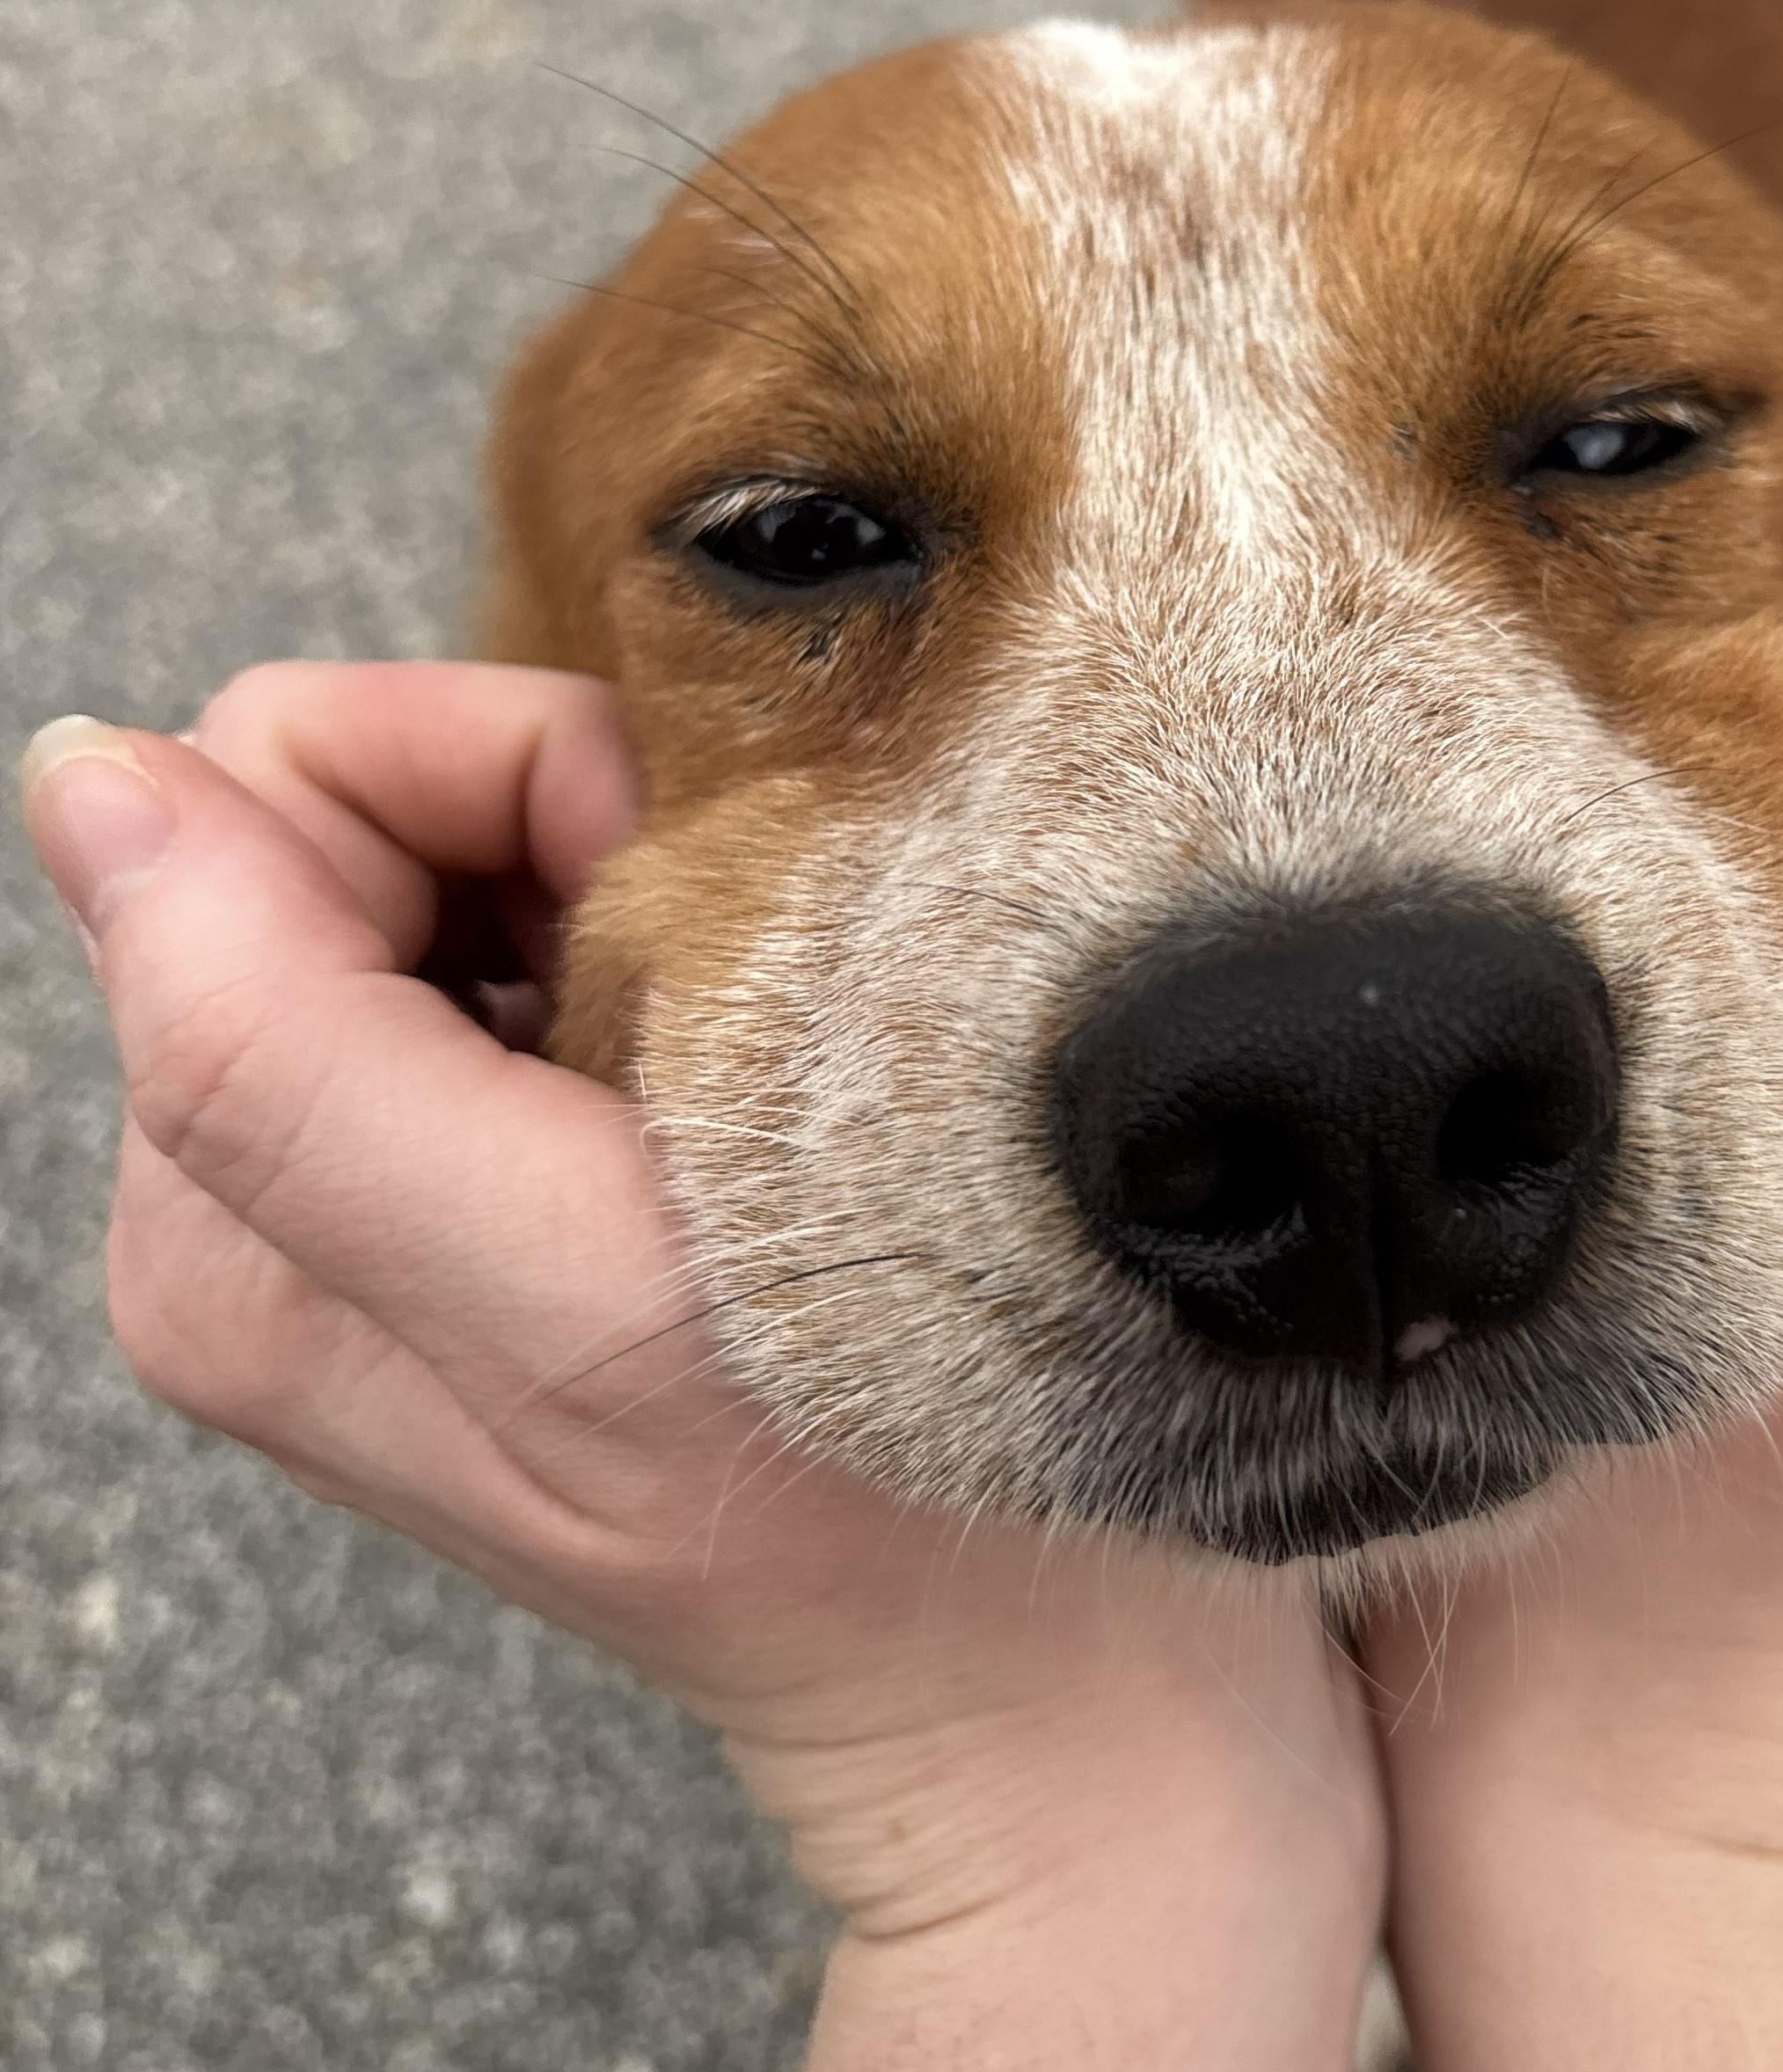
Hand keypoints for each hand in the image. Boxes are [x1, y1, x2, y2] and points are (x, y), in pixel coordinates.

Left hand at [19, 666, 1382, 2070]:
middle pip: (353, 802)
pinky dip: (671, 945)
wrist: (1026, 1674)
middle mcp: (264, 1187)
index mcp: (226, 1204)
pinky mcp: (494, 1190)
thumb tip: (83, 771)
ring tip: (773, 1055)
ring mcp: (380, 1187)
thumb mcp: (575, 1286)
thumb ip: (278, 1042)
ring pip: (462, 850)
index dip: (523, 780)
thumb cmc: (869, 1497)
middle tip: (751, 1000)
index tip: (696, 920)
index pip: (277, 781)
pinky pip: (541, 935)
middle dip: (572, 833)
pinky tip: (767, 1077)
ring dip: (639, 896)